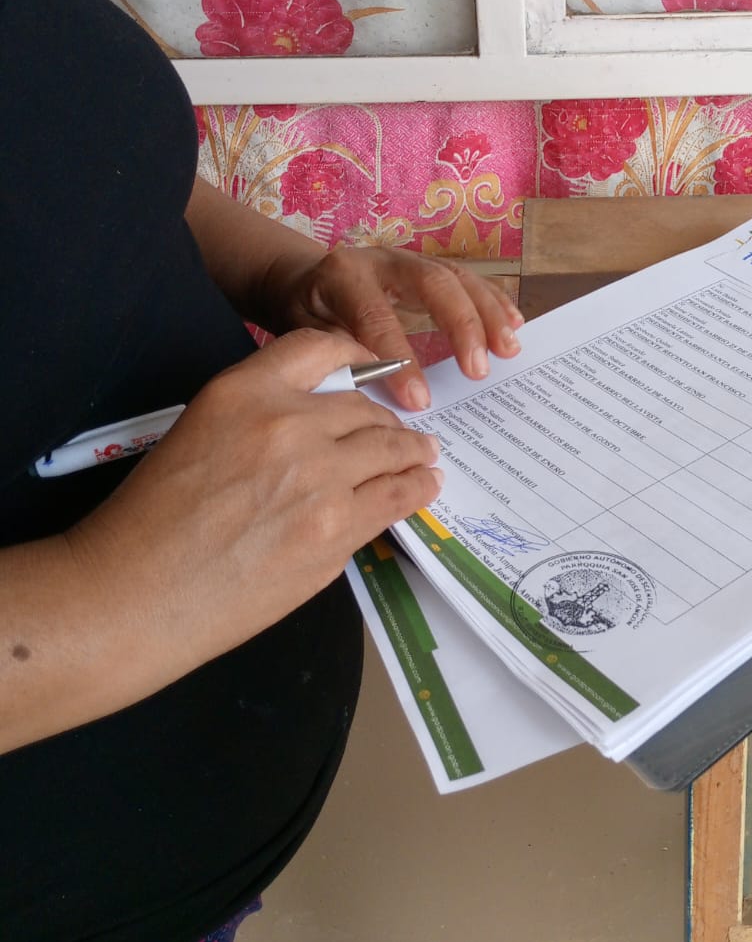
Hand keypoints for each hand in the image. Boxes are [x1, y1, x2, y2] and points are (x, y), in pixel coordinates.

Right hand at [68, 329, 443, 669]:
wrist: (137, 593)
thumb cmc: (153, 518)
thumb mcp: (199, 430)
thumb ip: (260, 413)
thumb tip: (322, 420)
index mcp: (244, 393)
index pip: (319, 348)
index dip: (356, 354)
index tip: (376, 369)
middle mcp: (288, 426)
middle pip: (364, 407)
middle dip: (387, 421)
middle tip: (401, 433)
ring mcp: (318, 481)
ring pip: (391, 451)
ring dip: (413, 452)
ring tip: (424, 456)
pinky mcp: (335, 533)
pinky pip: (394, 500)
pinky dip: (416, 489)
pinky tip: (423, 486)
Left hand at [262, 245, 523, 409]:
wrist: (306, 280)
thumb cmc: (307, 315)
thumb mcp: (305, 334)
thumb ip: (336, 354)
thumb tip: (374, 389)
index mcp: (344, 275)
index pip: (377, 317)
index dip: (400, 359)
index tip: (420, 401)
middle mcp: (382, 258)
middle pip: (432, 283)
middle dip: (460, 326)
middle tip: (477, 371)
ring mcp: (412, 259)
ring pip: (457, 278)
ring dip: (488, 314)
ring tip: (509, 350)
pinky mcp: (432, 267)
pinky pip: (469, 279)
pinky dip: (493, 301)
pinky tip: (514, 324)